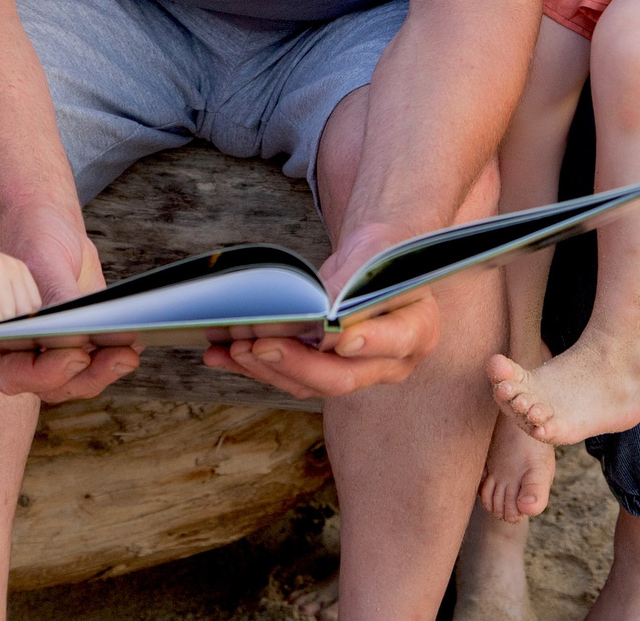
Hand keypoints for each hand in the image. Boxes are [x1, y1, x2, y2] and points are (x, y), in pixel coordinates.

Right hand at [0, 203, 142, 401]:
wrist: (47, 225)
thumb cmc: (34, 237)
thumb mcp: (44, 262)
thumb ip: (56, 301)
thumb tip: (74, 338)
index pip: (13, 372)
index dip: (45, 372)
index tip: (78, 355)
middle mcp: (21, 351)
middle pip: (50, 385)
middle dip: (87, 376)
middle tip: (119, 357)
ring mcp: (51, 352)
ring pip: (76, 381)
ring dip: (106, 371)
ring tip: (131, 351)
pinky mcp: (78, 344)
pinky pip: (95, 364)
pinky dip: (114, 357)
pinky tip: (135, 340)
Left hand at [204, 220, 441, 398]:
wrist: (372, 264)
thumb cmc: (379, 255)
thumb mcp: (375, 255)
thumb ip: (354, 287)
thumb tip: (321, 315)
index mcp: (418, 330)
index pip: (396, 339)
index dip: (370, 341)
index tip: (340, 338)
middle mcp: (391, 363)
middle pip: (343, 376)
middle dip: (297, 363)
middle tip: (261, 345)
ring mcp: (356, 374)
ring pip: (310, 384)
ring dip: (267, 368)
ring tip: (233, 348)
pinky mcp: (324, 374)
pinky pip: (289, 378)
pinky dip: (253, 367)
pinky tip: (221, 355)